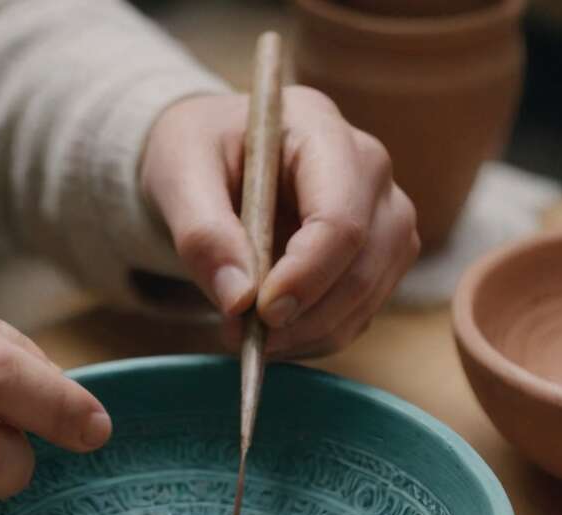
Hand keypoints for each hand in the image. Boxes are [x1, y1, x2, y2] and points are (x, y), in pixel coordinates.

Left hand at [141, 86, 419, 356]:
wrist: (210, 158)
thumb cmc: (196, 154)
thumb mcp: (179, 177)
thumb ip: (203, 234)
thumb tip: (238, 300)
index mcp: (321, 131)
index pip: (339, 219)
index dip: (305, 276)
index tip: (261, 313)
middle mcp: (368, 169)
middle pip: (364, 264)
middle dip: (305, 315)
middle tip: (243, 336)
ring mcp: (381, 214)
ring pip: (368, 296)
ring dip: (308, 333)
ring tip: (246, 335)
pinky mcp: (377, 255)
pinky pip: (358, 313)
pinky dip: (314, 337)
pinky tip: (270, 334)